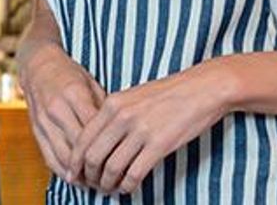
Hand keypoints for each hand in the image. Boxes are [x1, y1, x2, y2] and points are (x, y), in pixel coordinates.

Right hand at [18, 42, 105, 182]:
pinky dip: (63, 171)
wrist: (37, 65)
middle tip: (113, 175)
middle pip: (80, 146)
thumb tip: (118, 135)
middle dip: (97, 164)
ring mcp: (44, 121)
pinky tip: (76, 178)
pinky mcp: (36, 130)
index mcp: (74, 94)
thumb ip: (103, 109)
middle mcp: (57, 109)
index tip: (123, 157)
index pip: (95, 128)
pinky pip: (49, 157)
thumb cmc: (69, 73)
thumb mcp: (91, 83)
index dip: (109, 146)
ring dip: (81, 173)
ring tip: (97, 181)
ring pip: (64, 156)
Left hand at [71, 62, 234, 194]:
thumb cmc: (169, 93)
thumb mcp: (133, 96)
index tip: (73, 173)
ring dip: (107, 184)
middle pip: (93, 156)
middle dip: (88, 176)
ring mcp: (140, 131)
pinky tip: (127, 188)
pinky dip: (127, 185)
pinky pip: (135, 173)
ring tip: (109, 189)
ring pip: (112, 168)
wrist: (202, 88)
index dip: (75, 161)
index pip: (83, 138)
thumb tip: (98, 141)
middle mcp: (122, 117)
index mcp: (112, 103)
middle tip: (91, 185)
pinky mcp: (159, 144)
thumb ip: (114, 115)